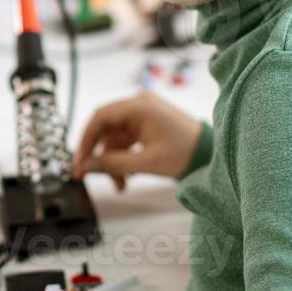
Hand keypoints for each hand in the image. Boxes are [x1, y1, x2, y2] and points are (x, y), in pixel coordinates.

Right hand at [74, 91, 203, 190]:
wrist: (212, 155)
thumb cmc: (185, 154)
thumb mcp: (146, 163)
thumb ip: (113, 164)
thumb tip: (85, 166)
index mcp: (139, 106)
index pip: (100, 118)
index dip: (85, 141)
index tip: (80, 163)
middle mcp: (139, 105)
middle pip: (106, 129)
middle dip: (100, 155)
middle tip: (91, 177)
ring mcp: (143, 114)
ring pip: (114, 138)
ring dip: (113, 161)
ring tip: (120, 185)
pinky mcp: (147, 125)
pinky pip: (125, 140)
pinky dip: (123, 157)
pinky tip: (127, 176)